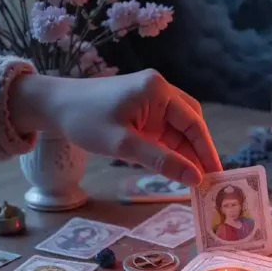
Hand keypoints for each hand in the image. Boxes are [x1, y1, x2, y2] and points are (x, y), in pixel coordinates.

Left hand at [10, 69, 221, 185]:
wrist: (54, 106)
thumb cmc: (85, 121)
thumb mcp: (123, 145)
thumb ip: (161, 161)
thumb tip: (194, 178)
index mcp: (157, 90)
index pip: (193, 123)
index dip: (206, 150)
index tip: (216, 175)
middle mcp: (159, 90)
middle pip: (190, 122)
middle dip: (198, 151)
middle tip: (205, 180)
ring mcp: (151, 98)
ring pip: (179, 127)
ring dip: (185, 151)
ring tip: (191, 179)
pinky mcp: (142, 109)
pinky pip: (165, 128)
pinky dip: (170, 148)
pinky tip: (172, 167)